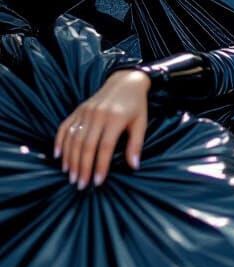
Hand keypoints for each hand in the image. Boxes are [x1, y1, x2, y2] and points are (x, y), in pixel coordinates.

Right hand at [54, 70, 150, 188]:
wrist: (125, 81)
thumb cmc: (136, 105)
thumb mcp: (141, 123)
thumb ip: (136, 144)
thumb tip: (134, 166)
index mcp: (115, 119)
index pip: (104, 147)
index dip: (100, 165)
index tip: (98, 182)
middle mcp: (97, 115)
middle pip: (86, 145)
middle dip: (82, 167)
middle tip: (80, 184)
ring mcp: (85, 112)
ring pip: (73, 139)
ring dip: (70, 159)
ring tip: (70, 175)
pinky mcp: (78, 110)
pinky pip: (65, 127)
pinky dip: (60, 141)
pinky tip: (58, 156)